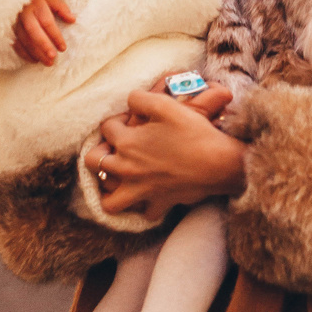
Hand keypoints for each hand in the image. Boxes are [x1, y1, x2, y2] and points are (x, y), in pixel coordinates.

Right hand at [11, 0, 75, 65]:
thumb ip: (60, 7)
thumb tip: (72, 20)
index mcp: (36, 4)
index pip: (47, 22)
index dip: (55, 36)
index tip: (63, 48)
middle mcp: (24, 13)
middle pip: (34, 33)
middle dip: (44, 47)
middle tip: (52, 58)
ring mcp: (14, 21)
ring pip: (24, 40)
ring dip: (35, 53)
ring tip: (46, 62)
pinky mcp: (8, 28)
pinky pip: (15, 43)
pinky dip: (23, 53)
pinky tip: (33, 60)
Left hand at [90, 86, 244, 220]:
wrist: (217, 163)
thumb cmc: (192, 132)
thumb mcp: (165, 105)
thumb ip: (141, 98)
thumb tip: (131, 100)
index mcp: (127, 143)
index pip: (106, 127)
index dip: (117, 119)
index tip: (129, 118)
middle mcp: (127, 169)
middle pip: (94, 162)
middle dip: (99, 152)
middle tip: (115, 147)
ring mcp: (140, 190)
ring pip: (110, 201)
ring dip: (111, 190)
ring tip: (120, 179)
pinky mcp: (159, 203)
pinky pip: (145, 212)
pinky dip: (145, 205)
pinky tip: (150, 195)